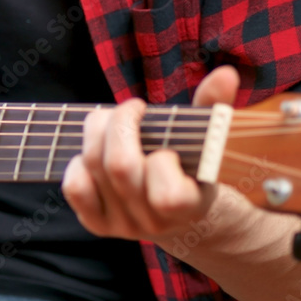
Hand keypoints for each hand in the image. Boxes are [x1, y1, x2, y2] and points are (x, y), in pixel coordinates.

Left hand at [61, 66, 239, 244]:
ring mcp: (123, 225)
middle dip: (121, 123)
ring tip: (112, 117)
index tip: (167, 143)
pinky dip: (78, 161)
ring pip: (94, 166)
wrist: (175, 211)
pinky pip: (75, 188)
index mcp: (190, 207)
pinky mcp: (97, 223)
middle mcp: (154, 223)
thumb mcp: (206, 140)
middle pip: (120, 167)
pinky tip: (95, 149)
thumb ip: (214, 107)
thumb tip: (225, 74)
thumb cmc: (189, 165)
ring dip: (97, 129)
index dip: (162, 160)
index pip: (169, 195)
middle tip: (132, 108)